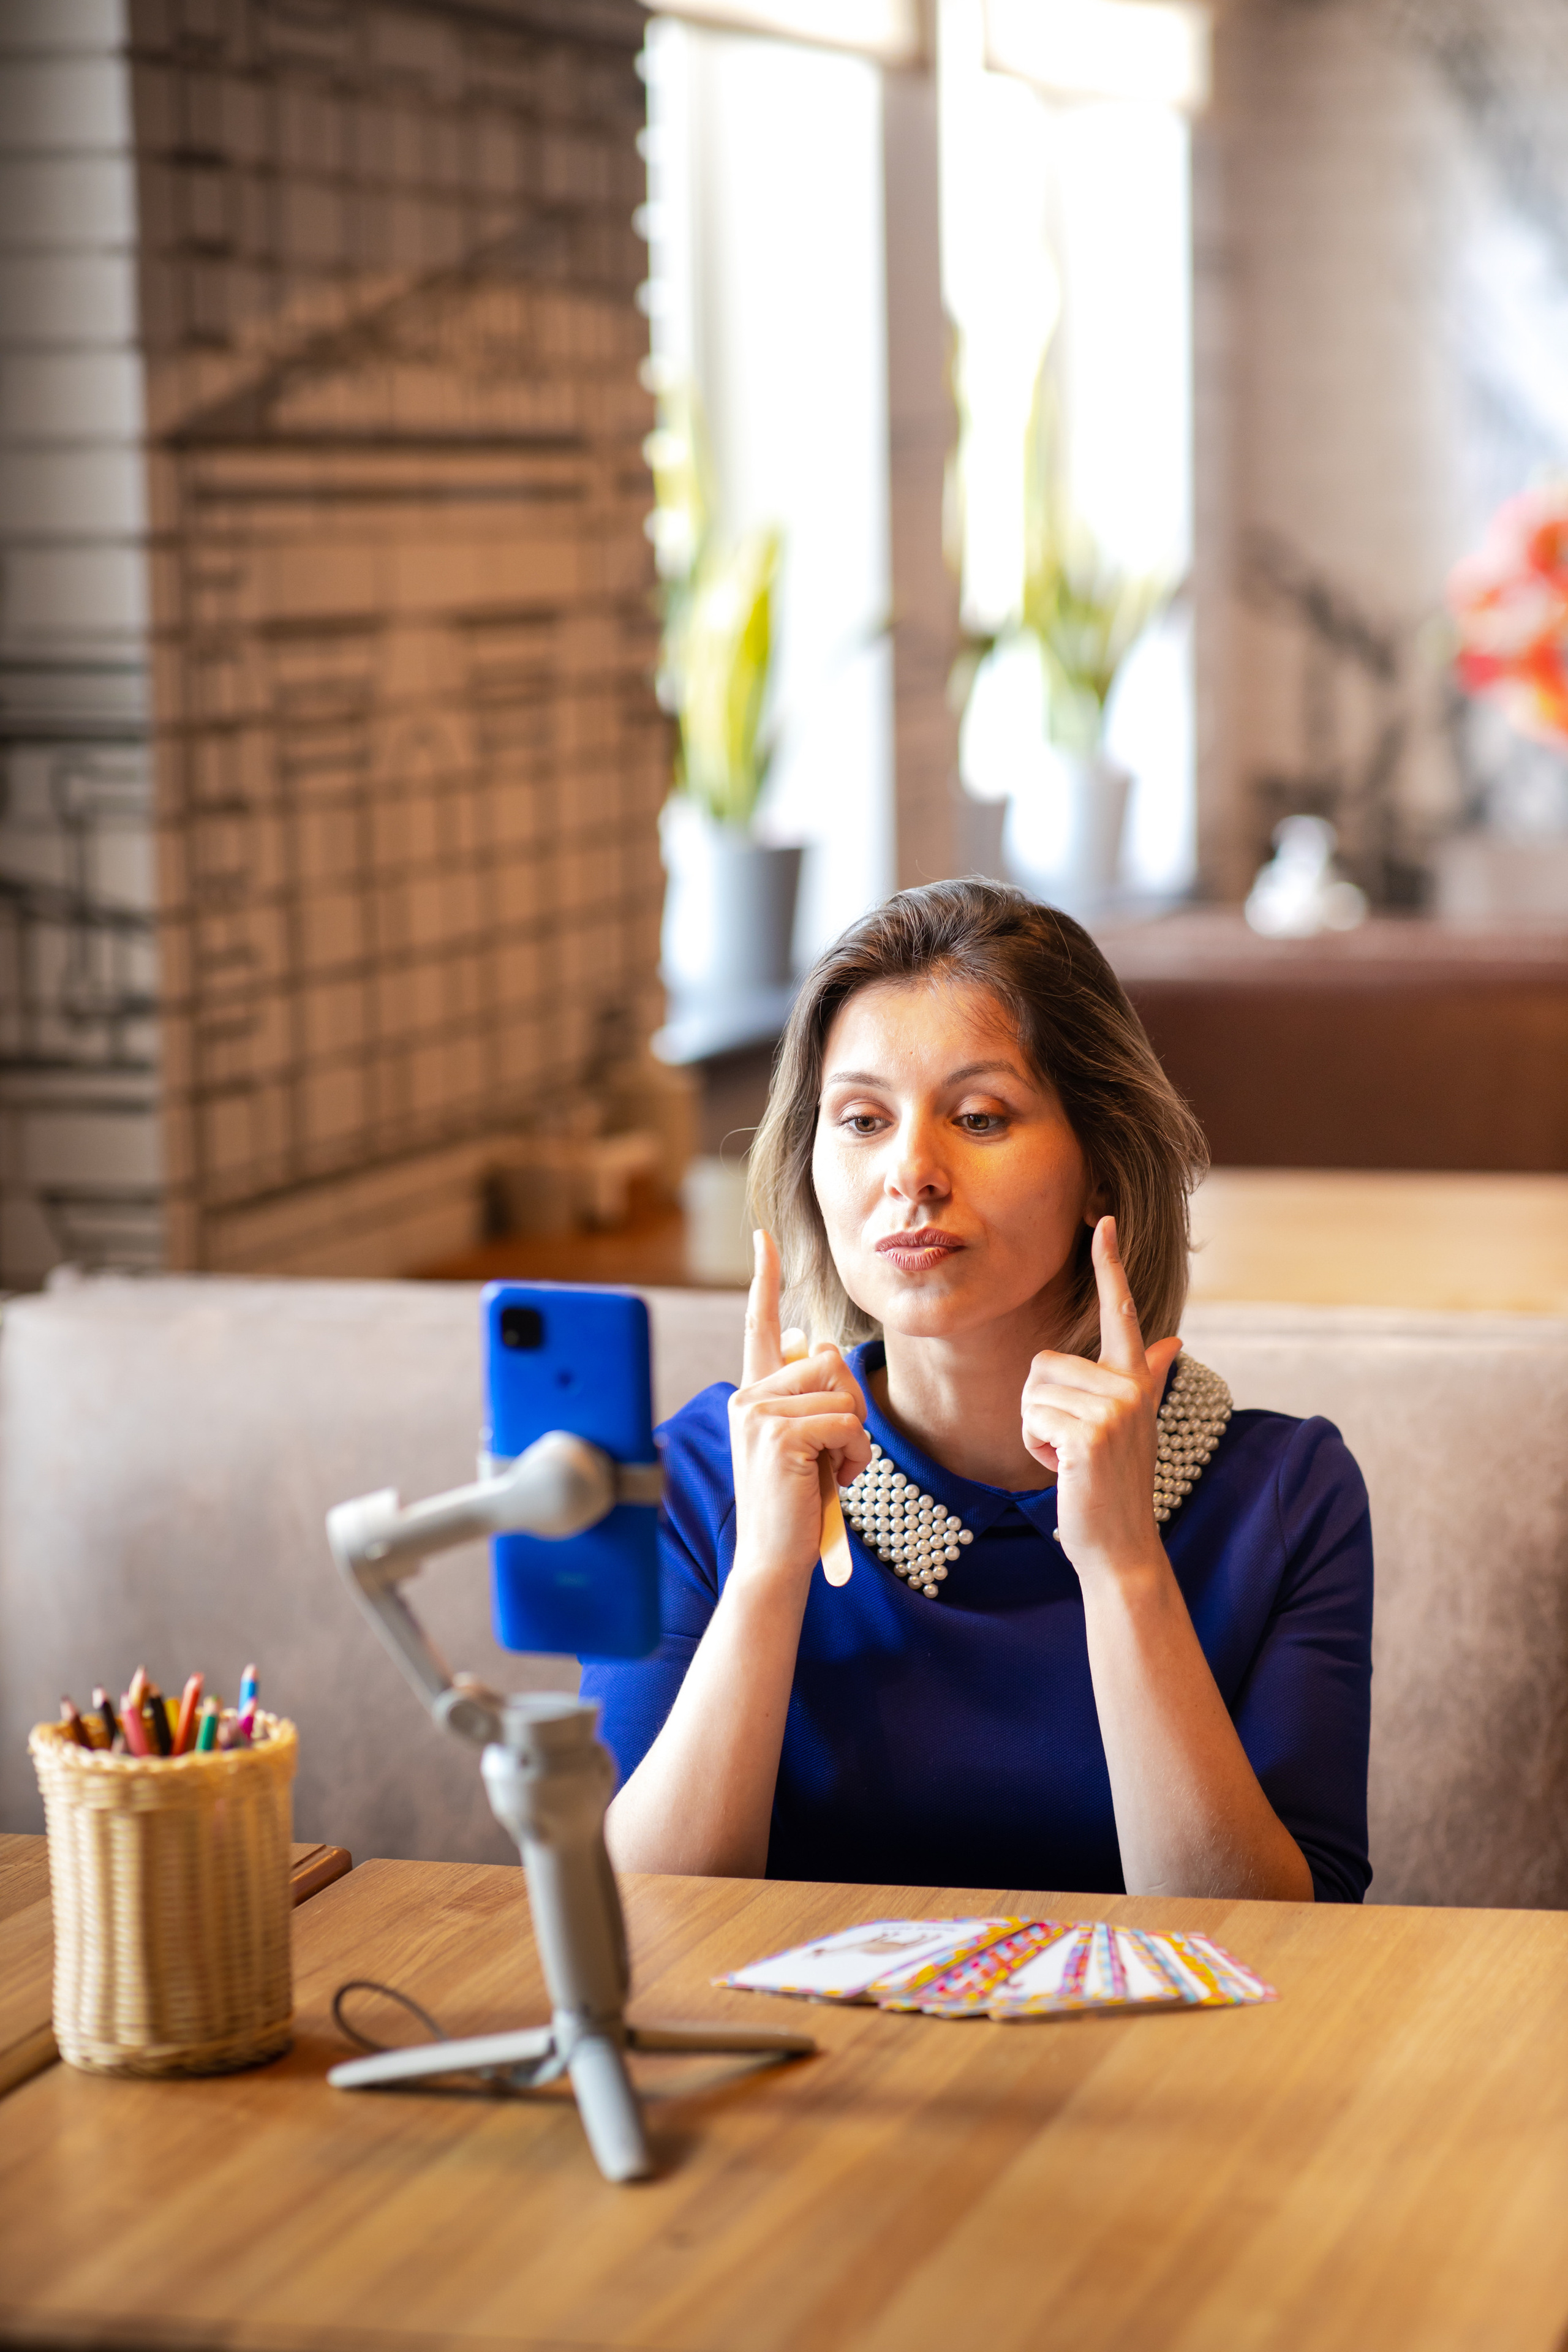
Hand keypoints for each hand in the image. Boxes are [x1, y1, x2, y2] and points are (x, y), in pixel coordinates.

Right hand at [728, 1230, 869, 1590]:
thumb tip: (810, 1340)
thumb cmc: (795, 1508)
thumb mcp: (804, 1444)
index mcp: (752, 1396)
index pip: (759, 1326)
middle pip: (826, 1358)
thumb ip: (806, 1397)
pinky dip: (854, 1454)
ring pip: (839, 1389)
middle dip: (850, 1405)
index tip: (765, 1240)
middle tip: (837, 1454)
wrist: (773, 1561)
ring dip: (855, 1435)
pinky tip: (835, 1481)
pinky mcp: (779, 1433)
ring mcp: (758, 1413)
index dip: (764, 1280)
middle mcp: (747, 1396)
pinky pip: (845, 1421)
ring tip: (832, 1470)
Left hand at [1020, 1216, 1182, 1582]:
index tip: (1102, 1218)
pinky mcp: (1089, 1435)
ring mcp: (1113, 1411)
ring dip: (1037, 1430)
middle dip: (1041, 1408)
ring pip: (1033, 1391)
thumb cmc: (1113, 1484)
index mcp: (1135, 1380)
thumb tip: (1171, 1340)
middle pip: (1043, 1364)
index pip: (1121, 1311)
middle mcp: (1129, 1388)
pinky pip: (1032, 1417)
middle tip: (1073, 1447)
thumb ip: (1147, 1377)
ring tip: (1071, 1459)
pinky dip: (1036, 1448)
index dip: (1110, 1263)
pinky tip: (1064, 1470)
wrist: (1117, 1545)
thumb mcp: (1132, 1425)